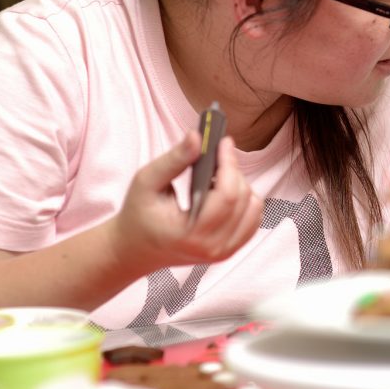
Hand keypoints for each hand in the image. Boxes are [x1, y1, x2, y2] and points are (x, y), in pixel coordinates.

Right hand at [112, 131, 263, 272]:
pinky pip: (253, 219)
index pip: (227, 196)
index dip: (229, 164)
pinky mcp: (230, 250)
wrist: (137, 250)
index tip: (224, 142)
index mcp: (190, 234)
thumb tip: (197, 136)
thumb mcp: (146, 182)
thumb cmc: (139, 214)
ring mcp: (224, 252)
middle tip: (216, 155)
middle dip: (233, 170)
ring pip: (253, 208)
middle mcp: (212, 248)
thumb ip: (173, 159)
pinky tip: (222, 193)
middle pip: (242, 198)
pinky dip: (245, 200)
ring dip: (239, 185)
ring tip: (215, 178)